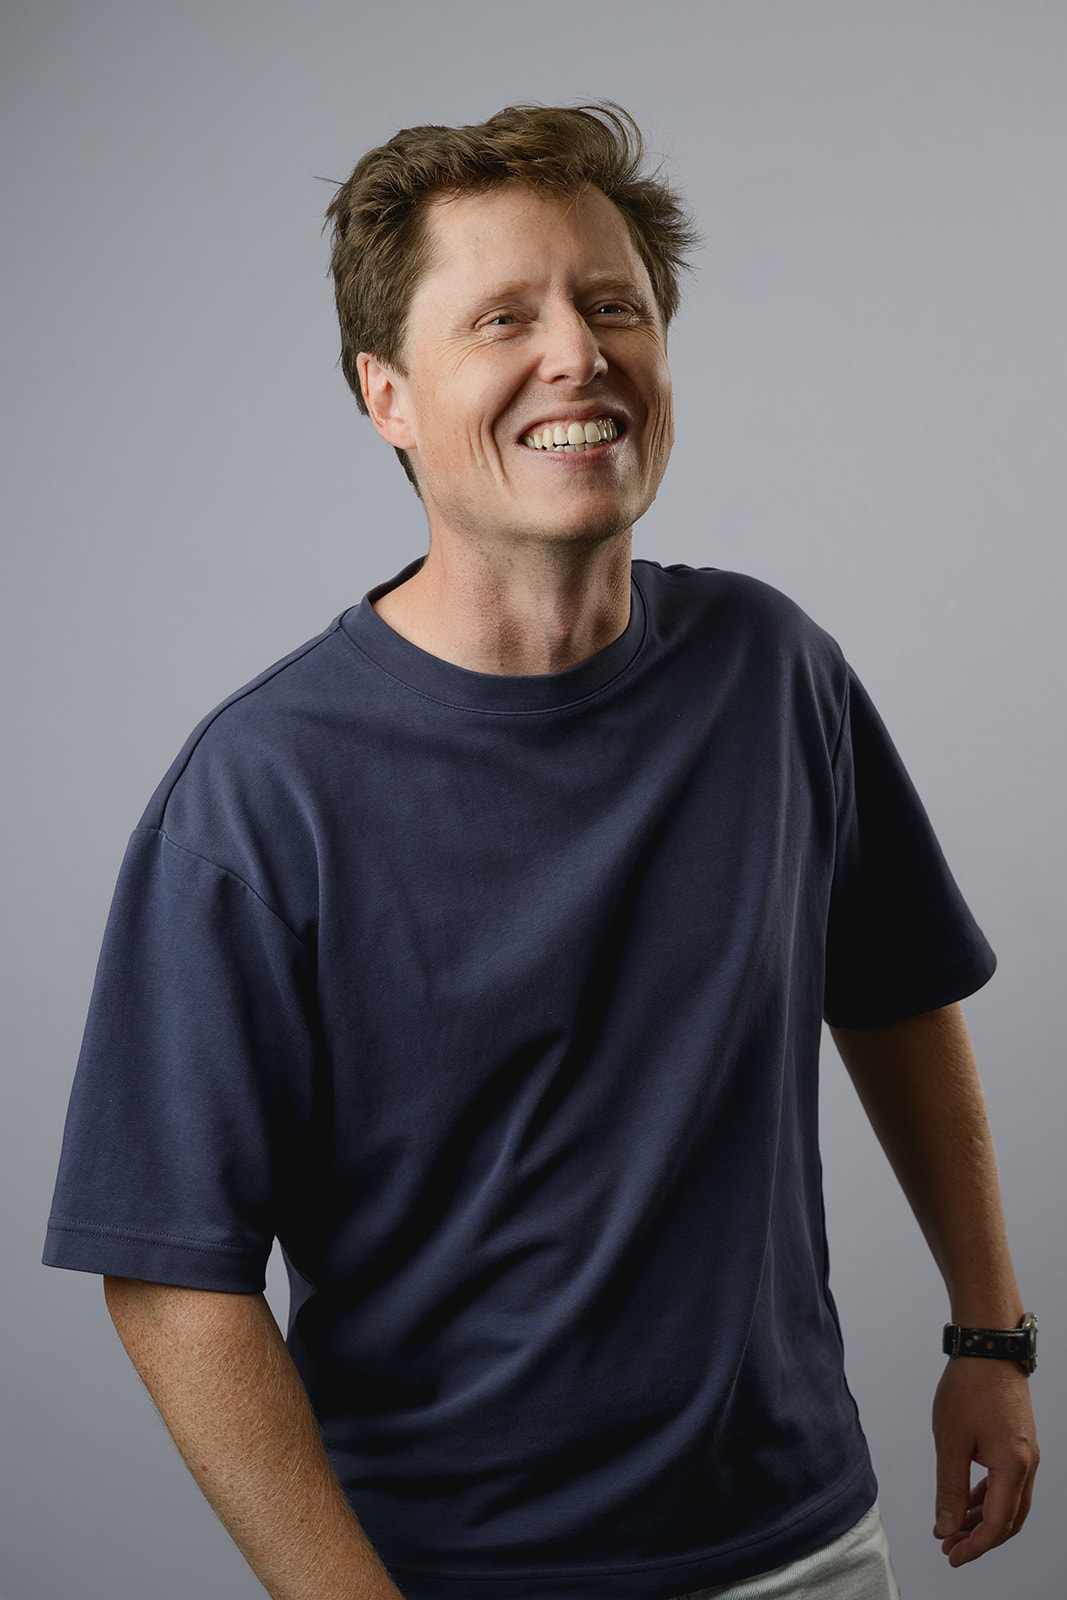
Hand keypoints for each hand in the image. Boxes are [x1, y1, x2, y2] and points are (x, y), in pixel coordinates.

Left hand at [932, 1355, 1037, 1565]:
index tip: (952, 1556)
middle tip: (950, 1549)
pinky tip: (968, 1501)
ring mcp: (1026, 1453)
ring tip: (954, 1529)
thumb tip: (948, 1528)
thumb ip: (950, 1489)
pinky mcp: (1019, 1442)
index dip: (975, 1546)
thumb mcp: (950, 1441)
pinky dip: (988, 1497)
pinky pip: (1008, 1483)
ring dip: (983, 1519)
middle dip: (980, 1539)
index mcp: (1013, 1467)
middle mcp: (1027, 1464)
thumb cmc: (968, 1387)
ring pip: (1010, 1502)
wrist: (989, 1346)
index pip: (997, 1525)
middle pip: (1009, 1520)